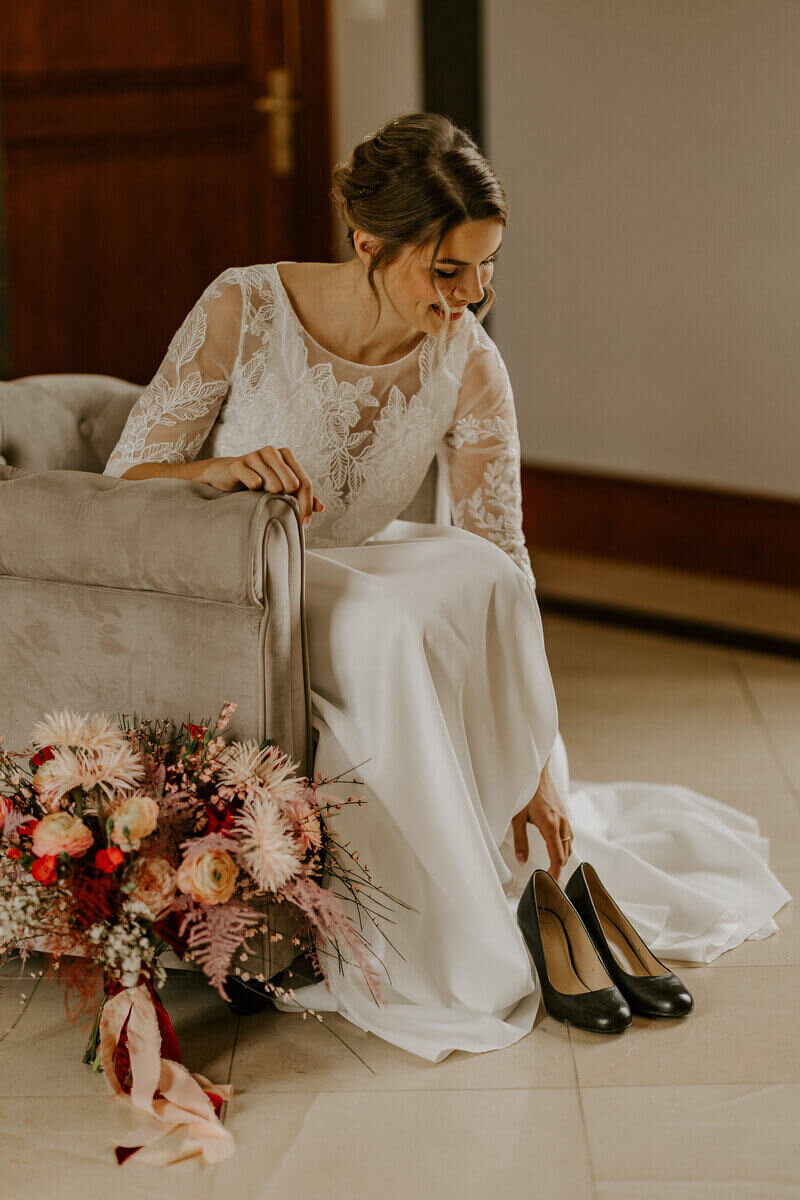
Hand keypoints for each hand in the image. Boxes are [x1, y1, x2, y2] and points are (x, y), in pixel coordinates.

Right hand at [199, 445, 324, 525]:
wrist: (226, 474)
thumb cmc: (258, 480)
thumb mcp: (281, 487)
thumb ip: (301, 496)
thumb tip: (321, 508)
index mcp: (286, 454)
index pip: (304, 483)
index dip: (307, 505)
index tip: (304, 524)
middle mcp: (272, 451)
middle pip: (293, 485)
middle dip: (285, 498)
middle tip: (273, 499)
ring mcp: (255, 455)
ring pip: (274, 485)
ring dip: (267, 495)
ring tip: (259, 491)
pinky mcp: (239, 463)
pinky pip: (254, 483)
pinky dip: (252, 490)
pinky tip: (247, 488)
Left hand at [510, 756, 573, 881]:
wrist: (536, 771)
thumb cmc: (525, 792)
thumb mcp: (517, 817)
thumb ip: (520, 840)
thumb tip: (522, 861)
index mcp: (550, 826)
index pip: (557, 856)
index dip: (555, 872)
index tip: (551, 883)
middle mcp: (561, 823)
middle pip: (565, 853)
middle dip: (558, 867)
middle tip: (549, 879)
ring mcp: (564, 818)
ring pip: (569, 844)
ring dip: (562, 856)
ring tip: (553, 867)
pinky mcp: (564, 813)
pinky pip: (569, 834)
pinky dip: (565, 845)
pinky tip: (557, 846)